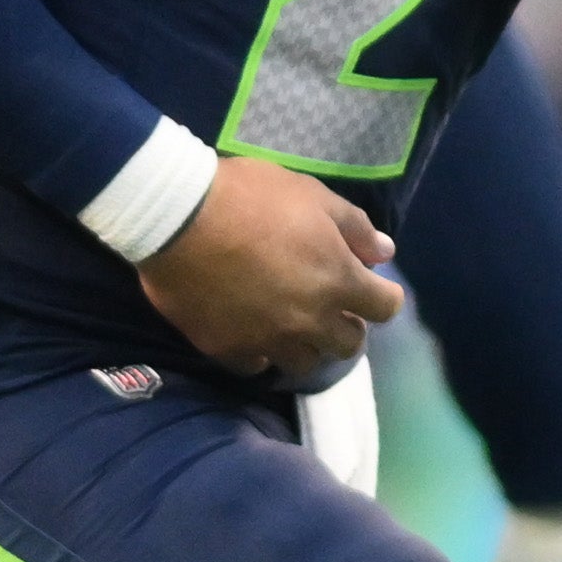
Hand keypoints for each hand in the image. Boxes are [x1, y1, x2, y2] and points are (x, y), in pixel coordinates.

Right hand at [135, 153, 404, 390]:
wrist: (177, 216)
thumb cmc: (250, 196)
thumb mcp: (311, 195)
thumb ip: (354, 227)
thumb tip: (384, 252)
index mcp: (337, 281)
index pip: (385, 308)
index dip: (382, 297)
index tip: (371, 286)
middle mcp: (310, 321)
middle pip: (348, 345)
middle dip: (346, 326)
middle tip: (330, 306)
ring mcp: (268, 341)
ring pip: (304, 364)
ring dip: (306, 346)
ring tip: (292, 325)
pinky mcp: (229, 350)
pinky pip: (256, 366)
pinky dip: (260, 354)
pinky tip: (252, 334)